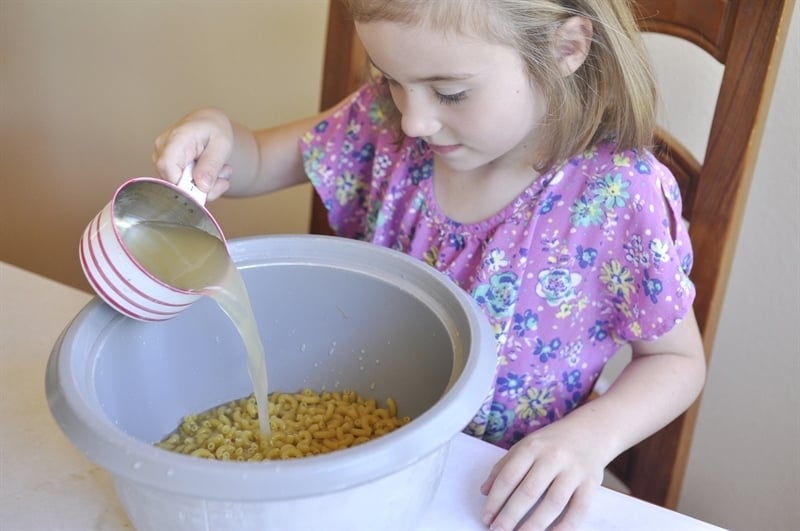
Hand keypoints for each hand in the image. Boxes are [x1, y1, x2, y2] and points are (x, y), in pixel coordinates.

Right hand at [152, 108, 234, 200]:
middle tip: (222, 177)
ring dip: (204, 186)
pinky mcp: (167, 168)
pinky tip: (211, 173)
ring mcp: (162, 159)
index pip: (168, 168)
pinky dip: (200, 184)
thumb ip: (212, 165)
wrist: (209, 123)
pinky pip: (182, 185)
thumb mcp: (222, 144)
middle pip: (174, 182)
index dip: (185, 185)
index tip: (207, 187)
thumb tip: (202, 186)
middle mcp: (162, 148)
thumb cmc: (214, 128)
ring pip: (180, 186)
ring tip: (219, 171)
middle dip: (202, 187)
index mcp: (176, 138)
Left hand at [480, 417, 605, 530]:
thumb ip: (504, 466)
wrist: (591, 431)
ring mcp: (573, 471)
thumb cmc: (553, 442)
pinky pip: (578, 509)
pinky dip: (565, 526)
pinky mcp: (590, 484)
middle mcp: (553, 457)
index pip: (509, 476)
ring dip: (534, 525)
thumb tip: (485, 490)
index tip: (486, 517)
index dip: (495, 500)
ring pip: (552, 503)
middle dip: (510, 515)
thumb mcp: (526, 445)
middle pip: (529, 491)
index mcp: (532, 447)